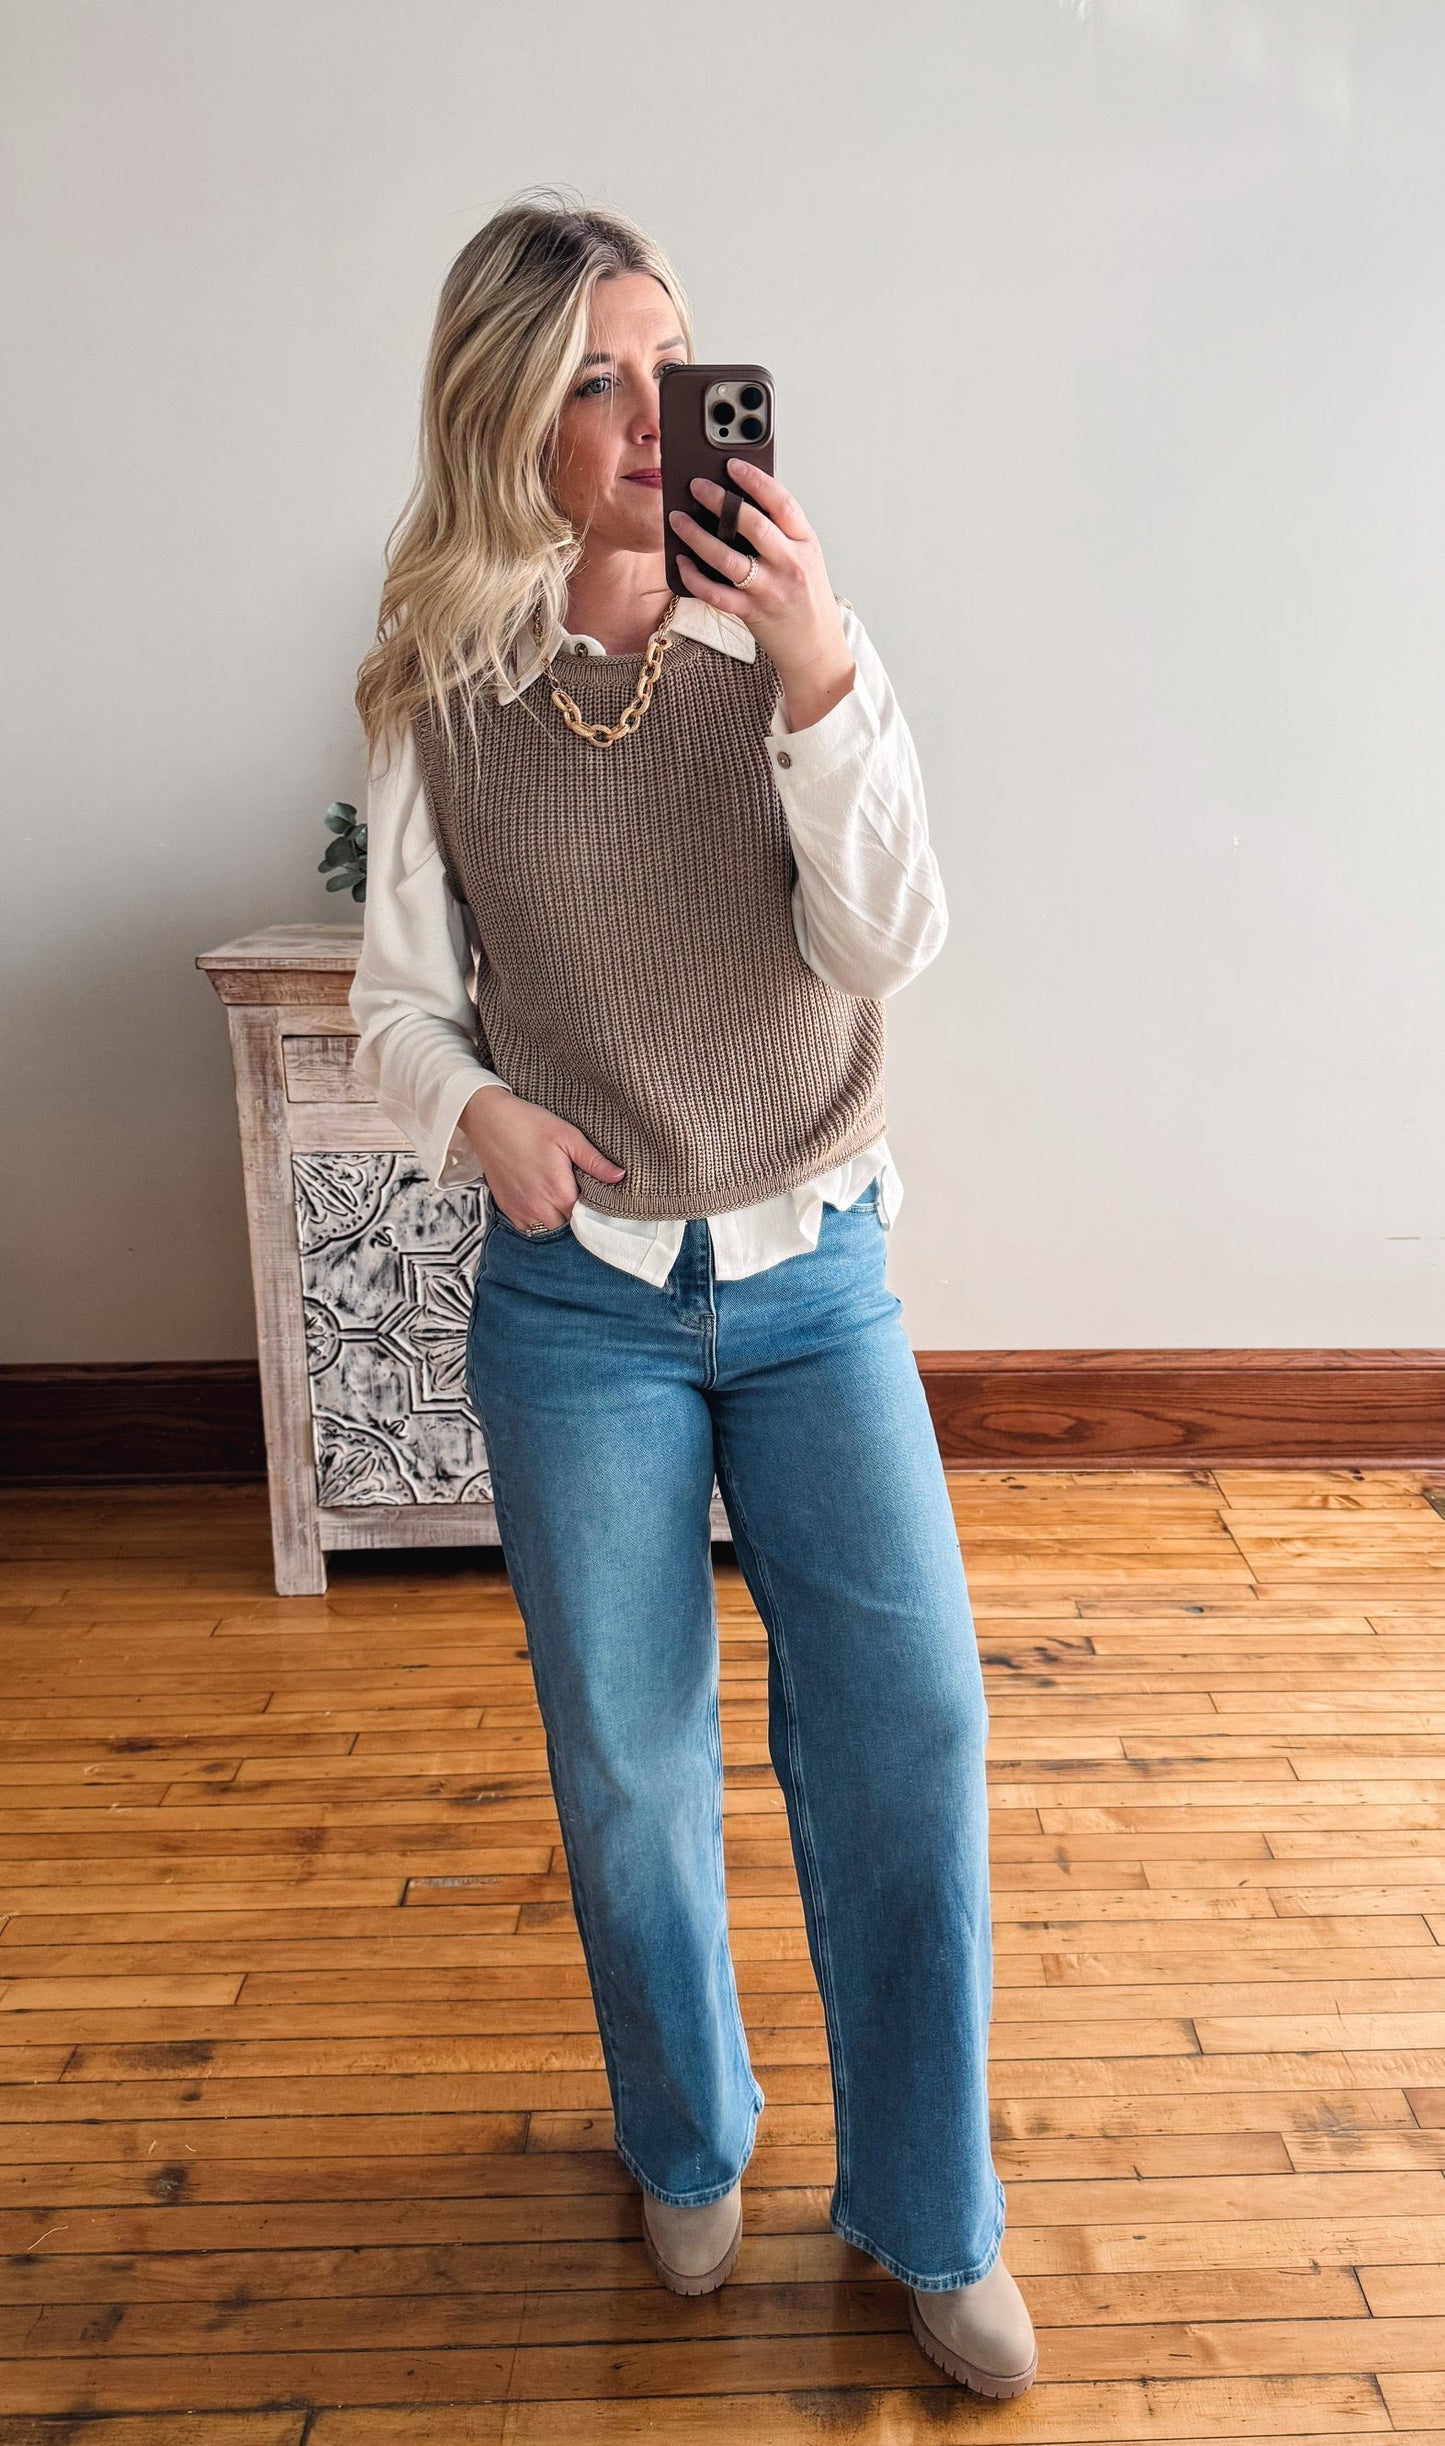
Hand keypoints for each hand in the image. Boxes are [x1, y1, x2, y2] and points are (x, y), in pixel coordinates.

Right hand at [460, 1085, 623, 1229]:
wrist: (488, 1119)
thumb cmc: (528, 1123)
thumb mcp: (568, 1136)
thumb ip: (594, 1161)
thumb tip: (620, 1177)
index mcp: (559, 1191)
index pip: (587, 1216)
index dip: (594, 1207)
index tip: (595, 1194)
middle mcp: (539, 1207)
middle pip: (569, 1226)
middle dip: (576, 1213)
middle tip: (576, 1191)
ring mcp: (520, 1211)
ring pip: (549, 1229)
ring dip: (557, 1218)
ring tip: (558, 1194)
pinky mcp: (507, 1209)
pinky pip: (528, 1227)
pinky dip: (538, 1219)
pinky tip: (541, 1199)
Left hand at [668, 458, 856, 731]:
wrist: (816, 649)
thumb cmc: (806, 599)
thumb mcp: (805, 558)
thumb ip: (780, 533)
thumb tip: (736, 503)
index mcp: (805, 544)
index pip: (782, 503)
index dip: (756, 480)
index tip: (732, 464)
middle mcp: (790, 564)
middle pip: (752, 525)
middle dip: (719, 500)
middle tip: (695, 485)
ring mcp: (771, 590)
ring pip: (728, 558)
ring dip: (697, 535)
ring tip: (677, 519)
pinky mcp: (752, 613)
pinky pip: (716, 593)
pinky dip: (694, 577)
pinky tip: (680, 562)